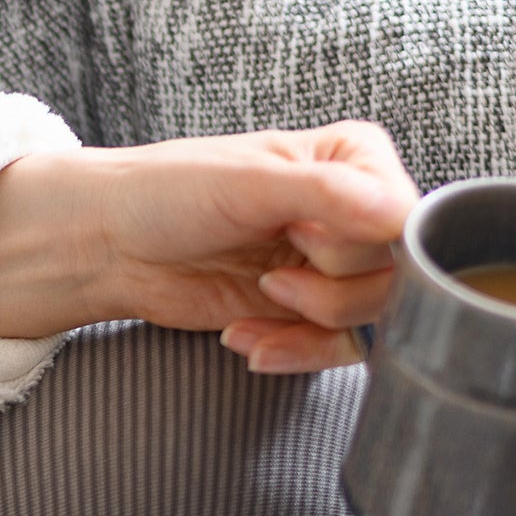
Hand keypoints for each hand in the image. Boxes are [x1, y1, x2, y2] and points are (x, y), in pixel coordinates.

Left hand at [0, 122, 420, 372]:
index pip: (406, 222)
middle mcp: (353, 212)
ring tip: (258, 302)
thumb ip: (328, 196)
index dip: (355, 245)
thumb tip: (401, 217)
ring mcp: (330, 266)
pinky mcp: (303, 313)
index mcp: (356, 161)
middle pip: (394, 279)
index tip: (295, 236)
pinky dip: (292, 353)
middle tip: (270, 274)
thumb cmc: (167, 193)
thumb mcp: (248, 183)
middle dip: (330, 290)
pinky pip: (331, 351)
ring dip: (311, 326)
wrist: (110, 245)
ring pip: (370, 321)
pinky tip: (246, 339)